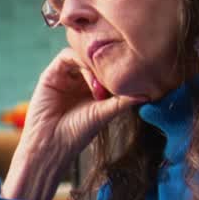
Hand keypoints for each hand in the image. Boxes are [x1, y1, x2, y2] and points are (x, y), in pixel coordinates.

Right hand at [15, 48, 144, 169]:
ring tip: (102, 84)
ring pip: (82, 55)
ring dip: (94, 64)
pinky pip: (67, 56)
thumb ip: (123, 102)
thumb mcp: (104, 114)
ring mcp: (65, 75)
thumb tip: (147, 94)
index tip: (129, 78)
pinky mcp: (51, 73)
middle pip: (94, 59)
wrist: (51, 143)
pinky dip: (80, 61)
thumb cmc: (77, 133)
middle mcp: (78, 80)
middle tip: (116, 78)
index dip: (117, 69)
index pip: (106, 69)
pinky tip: (90, 78)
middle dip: (107, 65)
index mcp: (92, 89)